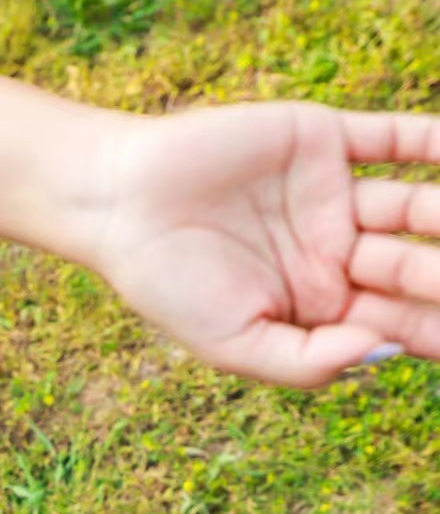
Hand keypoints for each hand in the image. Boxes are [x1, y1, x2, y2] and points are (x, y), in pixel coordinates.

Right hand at [89, 101, 439, 386]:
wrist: (119, 205)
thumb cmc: (166, 285)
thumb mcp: (233, 344)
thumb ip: (307, 361)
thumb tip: (387, 353)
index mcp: (314, 307)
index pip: (391, 323)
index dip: (432, 333)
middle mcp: (332, 253)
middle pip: (412, 267)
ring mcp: (331, 197)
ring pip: (414, 205)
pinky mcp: (322, 142)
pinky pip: (392, 137)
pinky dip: (433, 141)